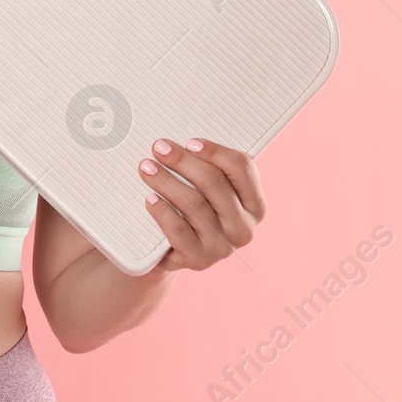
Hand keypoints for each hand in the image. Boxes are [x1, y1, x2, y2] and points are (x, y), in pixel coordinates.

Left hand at [137, 136, 265, 273]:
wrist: (176, 252)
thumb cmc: (195, 212)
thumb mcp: (211, 191)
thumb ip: (208, 168)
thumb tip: (182, 144)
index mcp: (254, 204)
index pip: (242, 168)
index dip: (215, 151)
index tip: (190, 142)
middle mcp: (243, 227)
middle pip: (214, 183)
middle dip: (183, 161)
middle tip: (160, 149)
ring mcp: (222, 246)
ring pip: (194, 203)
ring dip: (166, 181)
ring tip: (147, 168)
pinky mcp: (199, 259)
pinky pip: (178, 230)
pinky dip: (162, 210)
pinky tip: (150, 198)